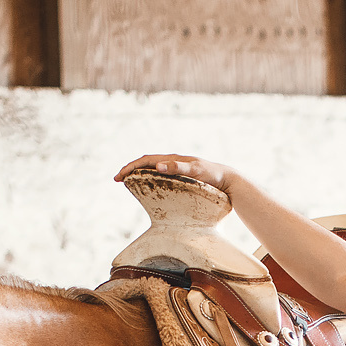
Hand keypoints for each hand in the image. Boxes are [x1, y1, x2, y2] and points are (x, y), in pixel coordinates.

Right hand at [114, 153, 237, 194]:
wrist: (228, 180)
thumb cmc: (214, 176)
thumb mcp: (197, 171)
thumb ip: (178, 168)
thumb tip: (158, 166)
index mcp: (173, 159)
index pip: (146, 161)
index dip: (130, 167)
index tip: (118, 177)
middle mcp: (173, 162)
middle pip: (146, 163)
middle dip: (130, 169)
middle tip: (117, 179)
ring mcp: (176, 168)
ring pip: (152, 168)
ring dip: (138, 173)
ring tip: (127, 181)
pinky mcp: (181, 176)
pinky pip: (160, 175)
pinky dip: (149, 178)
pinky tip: (147, 186)